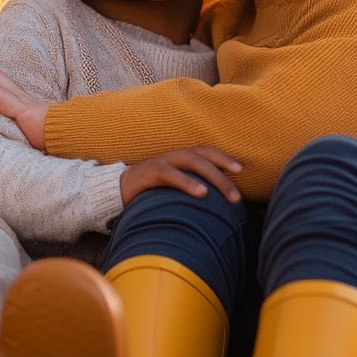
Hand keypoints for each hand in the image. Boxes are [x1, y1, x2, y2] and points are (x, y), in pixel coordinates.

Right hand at [120, 147, 242, 205]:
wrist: (115, 189)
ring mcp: (162, 162)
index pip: (206, 152)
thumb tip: (214, 203)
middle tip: (238, 195)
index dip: (224, 158)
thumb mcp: (172, 188)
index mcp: (180, 158)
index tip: (241, 170)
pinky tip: (201, 193)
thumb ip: (190, 188)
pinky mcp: (150, 173)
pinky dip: (188, 182)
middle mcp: (173, 156)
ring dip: (214, 177)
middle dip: (224, 172)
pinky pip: (172, 175)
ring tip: (228, 195)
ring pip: (193, 161)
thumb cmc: (149, 191)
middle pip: (204, 156)